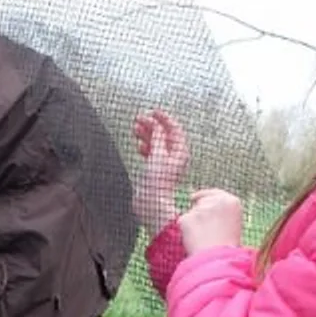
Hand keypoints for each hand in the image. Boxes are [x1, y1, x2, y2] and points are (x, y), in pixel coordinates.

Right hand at [131, 109, 189, 232]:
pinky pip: (152, 154)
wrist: (150, 204)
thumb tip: (156, 125)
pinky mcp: (156, 171)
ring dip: (146, 135)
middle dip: (152, 126)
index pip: (174, 129)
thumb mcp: (157, 155)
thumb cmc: (157, 182)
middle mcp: (175, 157)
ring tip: (135, 129)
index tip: (152, 112)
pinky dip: (145, 147)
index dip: (163, 119)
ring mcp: (165, 164)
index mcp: (180, 152)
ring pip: (157, 143)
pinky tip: (138, 145)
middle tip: (139, 119)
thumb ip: (157, 138)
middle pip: (164, 135)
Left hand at [178, 189, 244, 253]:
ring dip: (192, 223)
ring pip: (190, 213)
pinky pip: (182, 223)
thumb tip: (207, 210)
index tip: (194, 198)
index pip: (215, 193)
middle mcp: (217, 201)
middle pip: (200, 201)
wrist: (218, 259)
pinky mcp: (187, 218)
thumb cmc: (228, 248)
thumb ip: (222, 213)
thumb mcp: (233, 225)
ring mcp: (201, 208)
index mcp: (232, 202)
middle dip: (198, 211)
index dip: (204, 195)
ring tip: (202, 239)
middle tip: (200, 229)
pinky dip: (184, 231)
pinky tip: (194, 241)